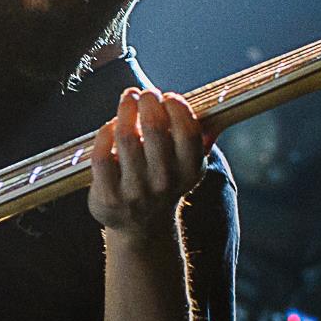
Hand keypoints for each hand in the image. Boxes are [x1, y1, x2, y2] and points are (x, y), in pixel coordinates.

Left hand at [89, 88, 207, 247]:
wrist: (142, 226)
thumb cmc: (165, 181)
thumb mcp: (187, 164)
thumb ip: (200, 136)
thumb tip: (217, 104)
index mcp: (190, 171)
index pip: (188, 131)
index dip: (177, 107)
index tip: (169, 97)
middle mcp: (164, 182)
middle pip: (154, 128)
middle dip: (148, 101)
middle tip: (145, 93)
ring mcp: (135, 191)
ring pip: (126, 137)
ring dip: (126, 110)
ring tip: (128, 99)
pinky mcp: (108, 197)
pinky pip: (102, 156)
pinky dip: (104, 133)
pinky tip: (111, 125)